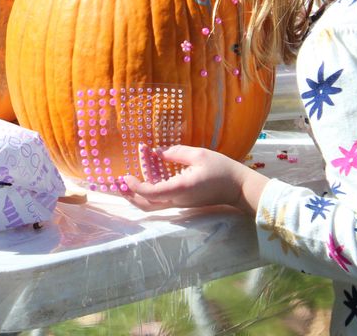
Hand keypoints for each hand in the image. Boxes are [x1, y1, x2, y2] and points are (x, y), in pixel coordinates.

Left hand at [120, 144, 267, 215]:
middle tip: (117, 184)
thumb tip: (157, 152)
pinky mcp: (183, 203)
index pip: (151, 193)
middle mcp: (178, 200)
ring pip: (153, 205)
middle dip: (130, 196)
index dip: (136, 186)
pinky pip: (161, 201)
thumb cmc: (221, 169)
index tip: (125, 176)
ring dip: (137, 195)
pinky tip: (145, 180)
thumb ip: (176, 153)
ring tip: (126, 182)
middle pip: (148, 205)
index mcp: (181, 188)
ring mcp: (181, 204)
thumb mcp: (199, 155)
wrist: (238, 188)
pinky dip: (149, 193)